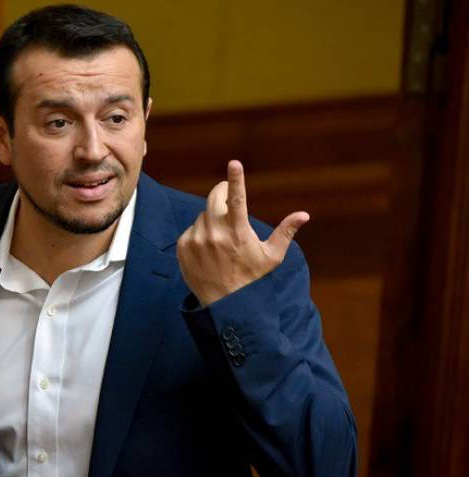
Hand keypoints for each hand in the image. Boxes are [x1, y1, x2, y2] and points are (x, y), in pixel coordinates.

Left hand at [177, 160, 309, 304]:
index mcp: (238, 232)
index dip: (236, 179)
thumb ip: (286, 232)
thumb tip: (304, 214)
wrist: (224, 305)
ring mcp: (196, 240)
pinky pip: (191, 230)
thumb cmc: (252, 279)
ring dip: (212, 220)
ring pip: (203, 215)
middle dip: (221, 194)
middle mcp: (215, 233)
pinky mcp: (183, 246)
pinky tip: (208, 250)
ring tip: (221, 240)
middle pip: (214, 198)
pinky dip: (199, 234)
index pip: (237, 199)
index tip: (234, 163)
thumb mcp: (272, 257)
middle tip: (228, 199)